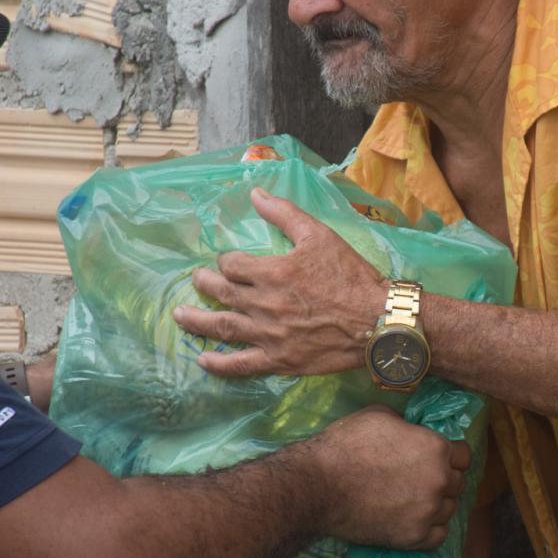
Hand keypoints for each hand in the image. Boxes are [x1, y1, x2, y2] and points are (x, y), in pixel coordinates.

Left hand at [172, 187, 387, 376]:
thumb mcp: (319, 235)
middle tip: (196, 281)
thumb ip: (284, 213)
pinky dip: (220, 364)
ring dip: (198, 322)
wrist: (377, 320)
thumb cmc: (351, 276)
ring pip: (223, 327)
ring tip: (180, 316)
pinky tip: (203, 360)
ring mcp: (269, 335)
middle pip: (222, 293)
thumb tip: (255, 193)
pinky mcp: (279, 360)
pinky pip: (241, 364)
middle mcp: (264, 303)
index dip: (228, 261)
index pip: (234, 265)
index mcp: (272, 271)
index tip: (229, 262)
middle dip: (205, 285)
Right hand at [304, 407, 469, 549]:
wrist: (319, 486)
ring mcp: (428, 512)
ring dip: (437, 504)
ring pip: (449, 509)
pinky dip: (430, 528)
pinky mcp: (414, 537)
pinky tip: (415, 519)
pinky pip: (438, 536)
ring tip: (414, 501)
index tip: (436, 458)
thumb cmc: (346, 444)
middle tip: (420, 479)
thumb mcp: (380, 417)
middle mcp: (439, 480)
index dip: (450, 455)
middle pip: (458, 483)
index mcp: (436, 448)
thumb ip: (407, 425)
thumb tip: (412, 432)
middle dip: (443, 479)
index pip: (463, 455)